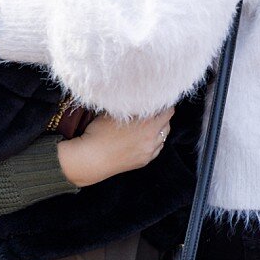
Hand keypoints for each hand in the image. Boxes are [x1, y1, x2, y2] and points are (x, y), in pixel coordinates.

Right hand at [58, 108, 174, 187]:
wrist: (91, 159)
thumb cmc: (99, 132)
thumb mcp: (115, 113)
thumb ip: (132, 106)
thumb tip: (140, 98)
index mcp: (148, 126)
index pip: (168, 111)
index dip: (164, 103)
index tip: (158, 99)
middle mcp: (152, 140)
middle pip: (167, 124)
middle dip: (162, 116)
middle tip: (153, 110)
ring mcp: (149, 153)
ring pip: (163, 137)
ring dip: (159, 129)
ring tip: (148, 123)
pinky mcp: (143, 162)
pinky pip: (156, 149)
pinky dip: (154, 142)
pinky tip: (143, 137)